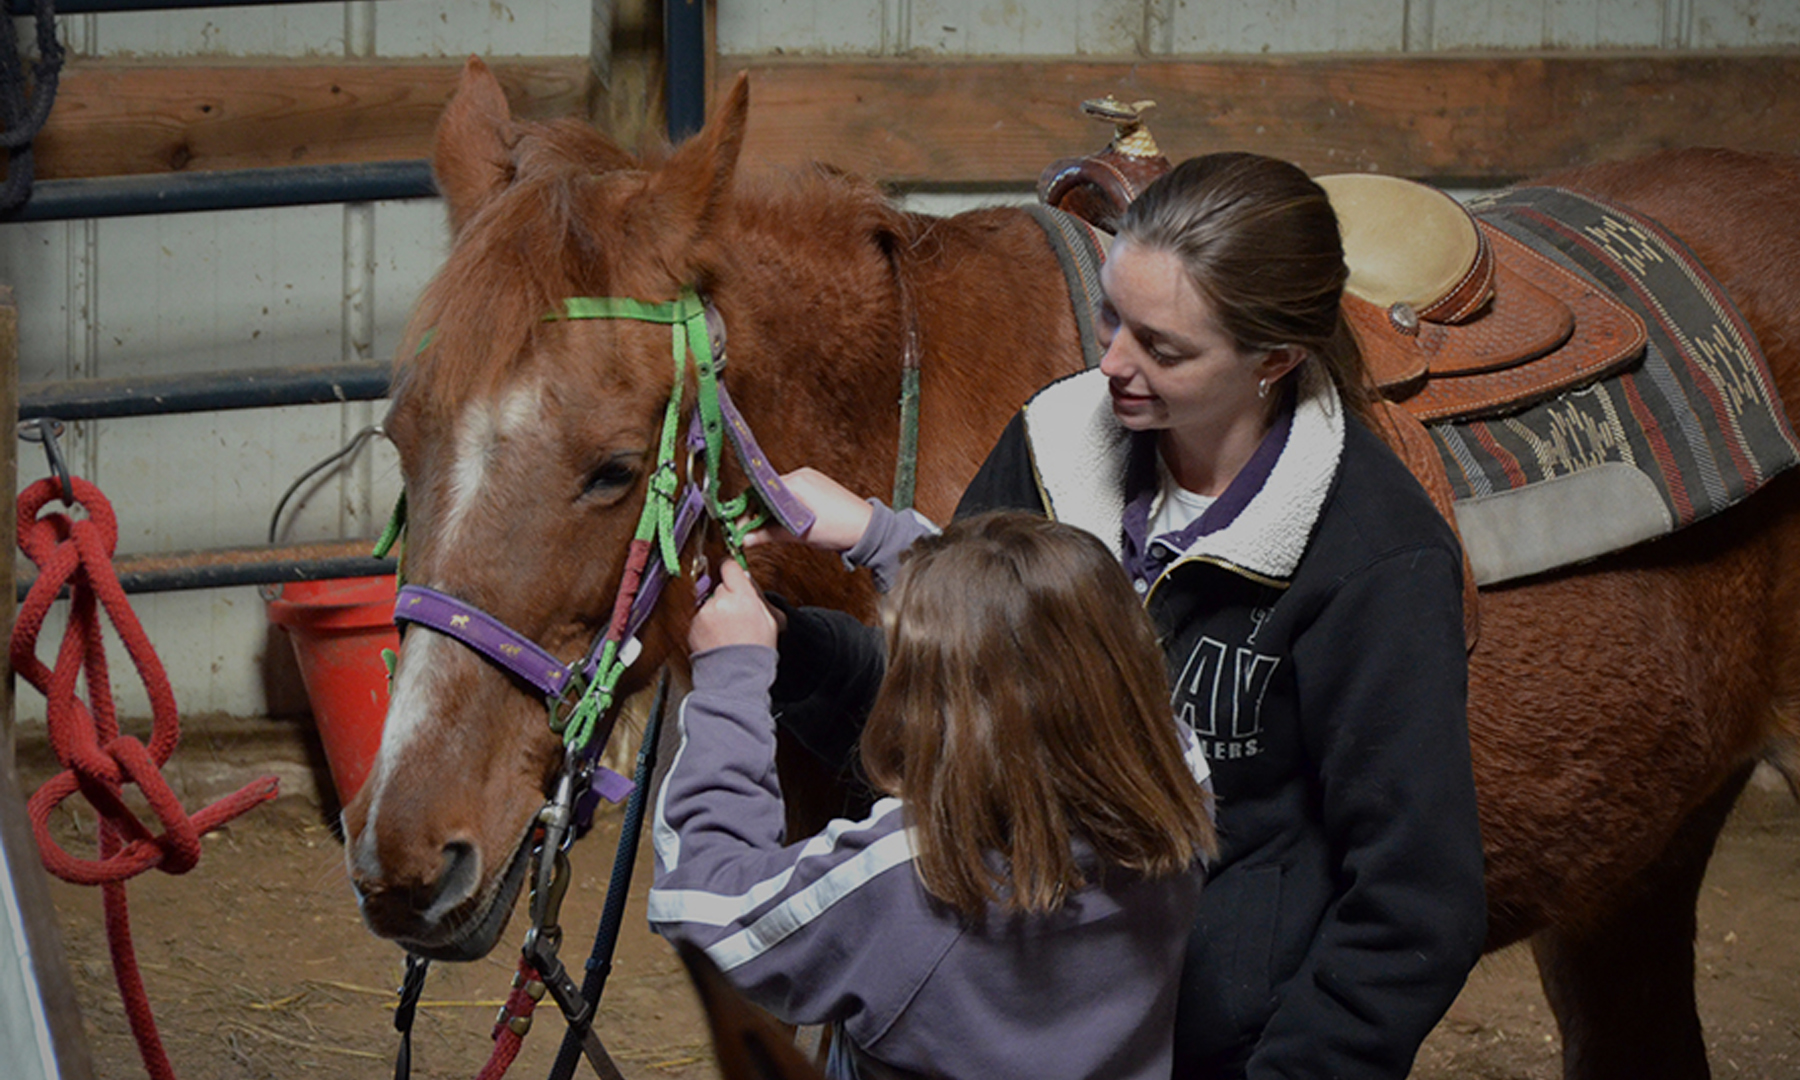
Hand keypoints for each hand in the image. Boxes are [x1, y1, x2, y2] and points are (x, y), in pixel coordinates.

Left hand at [689, 559, 778, 652]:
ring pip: (710, 602)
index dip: (733, 570)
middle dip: (728, 596)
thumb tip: (746, 579)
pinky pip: (700, 617)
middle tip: (738, 616)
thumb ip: (756, 596)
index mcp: (742, 597)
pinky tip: (718, 638)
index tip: (734, 574)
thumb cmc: (756, 652)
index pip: (730, 567)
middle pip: (720, 587)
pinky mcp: (692, 626)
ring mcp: (704, 614)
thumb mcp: (770, 620)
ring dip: (716, 612)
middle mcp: (719, 601)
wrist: (736, 677)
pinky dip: (706, 624)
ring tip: (728, 632)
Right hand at [746, 467, 873, 553]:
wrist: (867, 528)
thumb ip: (769, 534)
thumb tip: (746, 538)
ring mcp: (808, 478)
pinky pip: (789, 493)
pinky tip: (780, 521)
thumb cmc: (840, 529)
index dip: (745, 510)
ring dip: (768, 510)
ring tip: (763, 529)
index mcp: (796, 483)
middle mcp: (800, 475)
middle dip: (755, 512)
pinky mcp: (814, 484)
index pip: (759, 492)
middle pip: (766, 492)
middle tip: (747, 531)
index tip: (738, 526)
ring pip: (776, 493)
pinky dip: (781, 507)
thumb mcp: (799, 535)